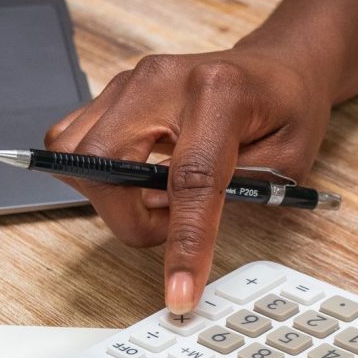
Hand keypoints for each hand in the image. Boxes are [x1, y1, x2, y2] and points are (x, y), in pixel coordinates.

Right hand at [45, 46, 331, 312]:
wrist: (275, 65)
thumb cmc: (284, 110)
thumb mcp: (287, 162)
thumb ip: (233, 195)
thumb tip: (167, 221)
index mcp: (219, 91)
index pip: (190, 177)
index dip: (184, 242)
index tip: (180, 292)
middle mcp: (161, 80)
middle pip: (104, 162)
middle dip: (126, 217)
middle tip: (165, 227)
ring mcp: (129, 83)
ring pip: (74, 154)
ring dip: (109, 198)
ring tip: (153, 200)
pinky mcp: (111, 94)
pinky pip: (71, 143)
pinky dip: (95, 175)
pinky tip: (133, 178)